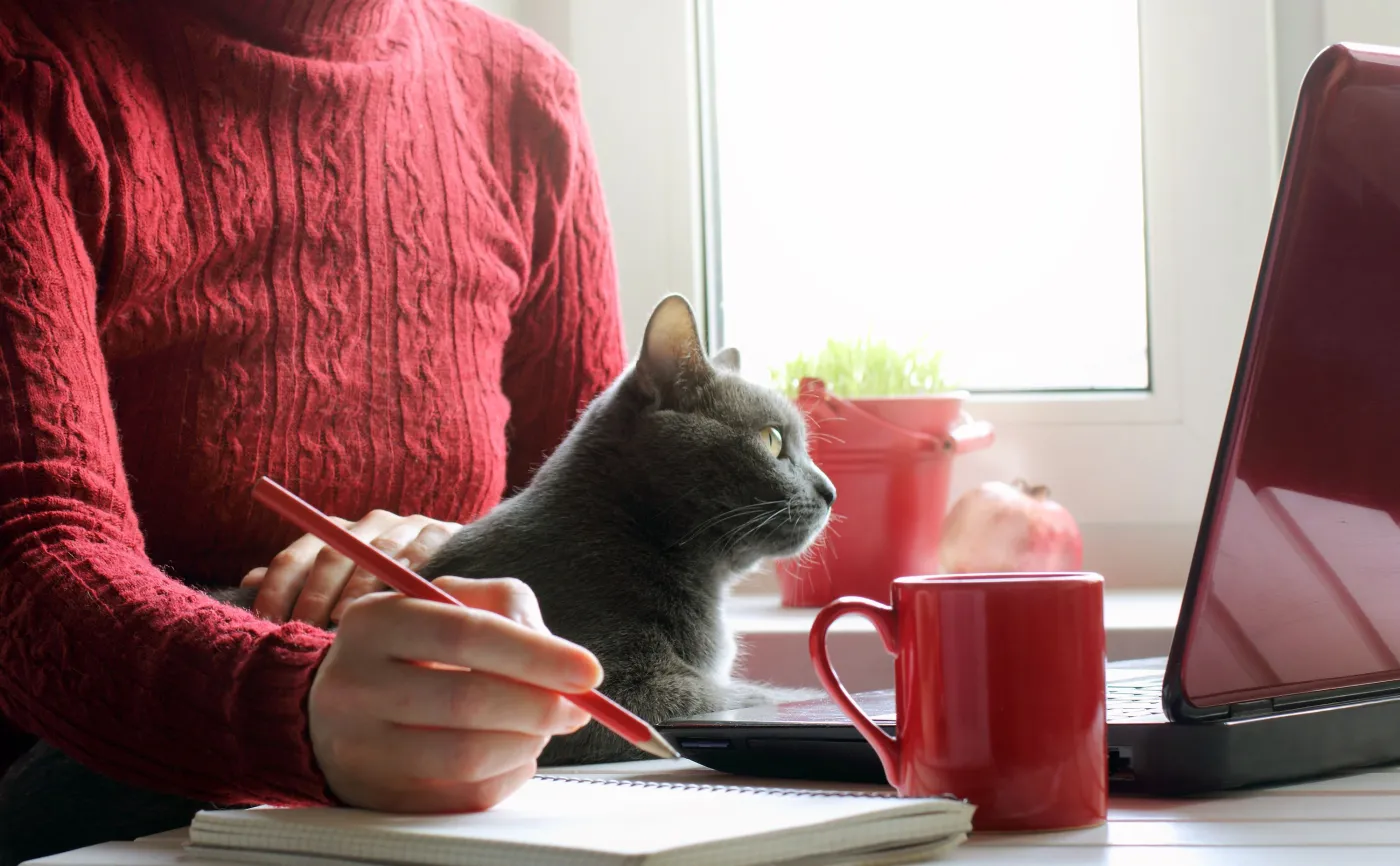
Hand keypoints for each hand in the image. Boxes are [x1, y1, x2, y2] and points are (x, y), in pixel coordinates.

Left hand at [241, 510, 462, 626]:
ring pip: (375, 554)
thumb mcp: (337, 587)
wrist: (459, 567)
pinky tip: (399, 606)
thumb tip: (248, 581)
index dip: (278, 590)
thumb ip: (296, 583)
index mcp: (334, 535)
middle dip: (316, 595)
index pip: (296, 557)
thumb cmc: (385, 589)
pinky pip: (423, 551)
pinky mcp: (442, 532)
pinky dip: (409, 574)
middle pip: (333, 554)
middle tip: (305, 631)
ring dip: (360, 588)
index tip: (268, 625)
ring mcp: (406, 526)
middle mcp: (367, 525)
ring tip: (346, 622)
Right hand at [309, 577, 602, 812]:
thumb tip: (558, 656)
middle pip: (468, 701)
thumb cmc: (414, 649)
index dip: (537, 655)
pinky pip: (463, 796)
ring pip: (468, 757)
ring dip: (528, 743)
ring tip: (542, 726)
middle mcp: (353, 685)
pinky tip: (510, 751)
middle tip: (578, 707)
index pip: (467, 635)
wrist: (338, 708)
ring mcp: (358, 749)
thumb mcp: (450, 602)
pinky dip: (508, 774)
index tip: (590, 671)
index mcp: (374, 622)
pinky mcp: (376, 798)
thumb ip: (507, 607)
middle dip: (541, 706)